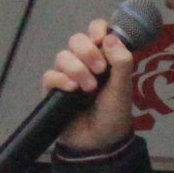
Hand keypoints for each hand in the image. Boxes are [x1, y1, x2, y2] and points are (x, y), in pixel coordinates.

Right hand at [41, 19, 137, 157]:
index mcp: (103, 57)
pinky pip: (50, 75)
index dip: (97, 29)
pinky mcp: (53, 90)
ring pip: (63, 56)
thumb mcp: (123, 87)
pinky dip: (61, 79)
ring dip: (77, 69)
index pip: (96, 30)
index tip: (101, 39)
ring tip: (89, 88)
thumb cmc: (113, 114)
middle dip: (88, 51)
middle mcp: (83, 62)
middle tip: (100, 69)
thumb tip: (110, 37)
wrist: (100, 143)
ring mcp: (67, 75)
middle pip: (76, 40)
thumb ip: (122, 61)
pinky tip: (72, 89)